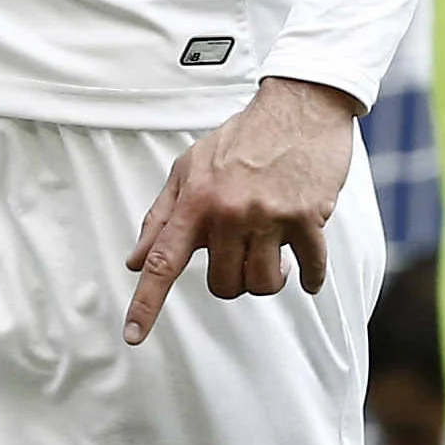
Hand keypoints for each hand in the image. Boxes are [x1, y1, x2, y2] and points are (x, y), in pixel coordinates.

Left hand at [122, 77, 357, 344]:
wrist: (298, 108)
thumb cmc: (240, 140)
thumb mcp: (189, 169)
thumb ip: (161, 217)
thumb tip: (134, 261)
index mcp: (195, 200)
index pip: (163, 261)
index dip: (147, 303)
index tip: (133, 336)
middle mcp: (228, 211)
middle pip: (222, 284)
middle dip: (231, 279)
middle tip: (242, 254)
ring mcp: (269, 216)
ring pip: (262, 284)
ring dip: (269, 278)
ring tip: (272, 253)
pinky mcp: (308, 217)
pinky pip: (310, 269)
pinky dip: (311, 277)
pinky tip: (308, 272)